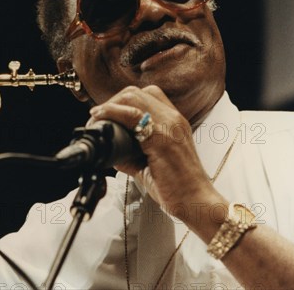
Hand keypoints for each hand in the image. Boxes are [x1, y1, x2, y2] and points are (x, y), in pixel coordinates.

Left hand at [88, 85, 217, 218]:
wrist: (196, 202)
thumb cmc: (177, 186)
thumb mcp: (150, 164)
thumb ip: (131, 155)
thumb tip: (112, 152)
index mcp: (174, 122)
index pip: (147, 95)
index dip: (122, 100)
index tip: (107, 113)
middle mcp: (173, 119)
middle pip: (136, 92)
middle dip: (112, 101)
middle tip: (98, 117)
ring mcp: (169, 126)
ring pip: (133, 98)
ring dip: (109, 106)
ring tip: (97, 119)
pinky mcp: (162, 138)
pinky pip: (132, 115)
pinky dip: (112, 113)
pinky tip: (101, 119)